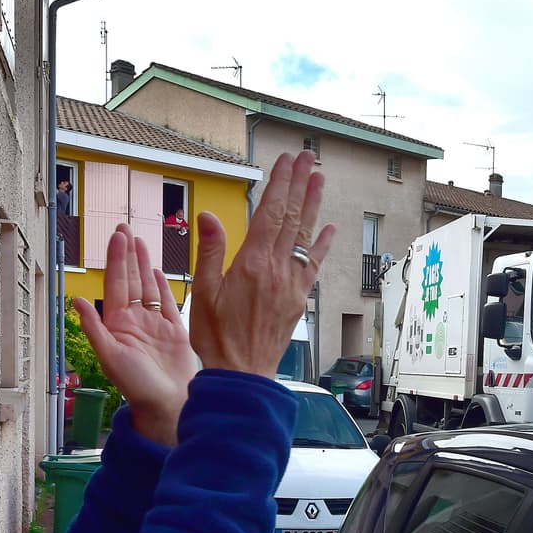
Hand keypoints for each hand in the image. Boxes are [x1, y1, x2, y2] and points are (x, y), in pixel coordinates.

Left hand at [72, 225, 198, 446]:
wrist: (168, 405)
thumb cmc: (137, 387)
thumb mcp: (111, 357)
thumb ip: (94, 328)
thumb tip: (76, 300)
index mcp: (118, 324)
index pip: (117, 284)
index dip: (117, 259)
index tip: (118, 236)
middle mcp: (135, 322)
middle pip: (130, 280)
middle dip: (128, 254)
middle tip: (125, 227)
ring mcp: (154, 326)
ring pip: (147, 287)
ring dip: (143, 264)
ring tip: (141, 241)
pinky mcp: (174, 333)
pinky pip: (166, 303)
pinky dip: (162, 286)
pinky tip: (157, 271)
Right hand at [189, 151, 335, 377]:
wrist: (242, 374)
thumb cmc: (217, 338)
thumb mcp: (202, 293)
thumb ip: (210, 251)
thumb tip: (209, 215)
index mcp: (252, 264)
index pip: (270, 213)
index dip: (280, 184)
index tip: (286, 161)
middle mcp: (277, 270)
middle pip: (292, 217)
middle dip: (300, 184)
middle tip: (307, 158)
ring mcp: (291, 284)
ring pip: (306, 236)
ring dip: (313, 205)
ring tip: (319, 179)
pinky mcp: (298, 300)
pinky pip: (314, 265)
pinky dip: (322, 245)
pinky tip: (330, 229)